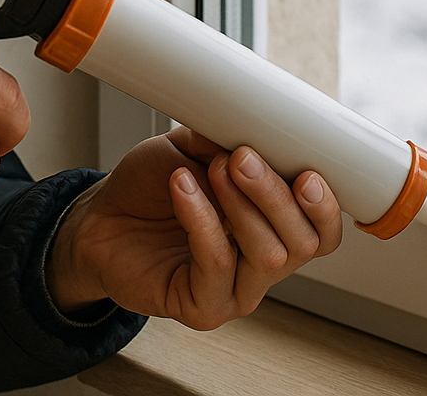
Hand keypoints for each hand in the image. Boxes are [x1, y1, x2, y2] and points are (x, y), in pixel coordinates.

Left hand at [47, 127, 342, 329]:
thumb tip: (252, 119)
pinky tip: (183, 188)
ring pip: (268, 255)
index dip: (325, 207)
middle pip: (302, 242)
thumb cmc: (152, 188)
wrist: (100, 219)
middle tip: (241, 158)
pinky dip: (202, 219)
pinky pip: (215, 264)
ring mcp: (236, 290)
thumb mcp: (193, 147)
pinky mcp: (202, 306)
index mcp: (275, 228)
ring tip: (210, 169)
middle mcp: (263, 264)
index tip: (307, 173)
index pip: (323, 231)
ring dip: (241, 205)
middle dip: (275, 194)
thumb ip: (225, 137)